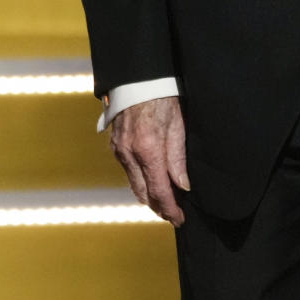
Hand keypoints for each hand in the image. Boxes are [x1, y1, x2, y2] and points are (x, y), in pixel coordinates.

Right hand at [109, 95, 189, 226]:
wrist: (137, 79)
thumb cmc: (162, 98)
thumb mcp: (178, 125)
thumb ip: (178, 158)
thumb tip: (183, 186)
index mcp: (148, 150)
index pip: (159, 191)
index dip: (170, 209)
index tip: (180, 220)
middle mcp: (130, 154)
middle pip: (144, 193)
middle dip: (159, 208)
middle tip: (174, 216)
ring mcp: (120, 151)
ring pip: (134, 185)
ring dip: (149, 196)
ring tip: (166, 203)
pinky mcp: (116, 146)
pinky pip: (128, 172)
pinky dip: (140, 182)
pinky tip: (151, 183)